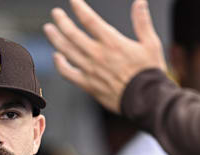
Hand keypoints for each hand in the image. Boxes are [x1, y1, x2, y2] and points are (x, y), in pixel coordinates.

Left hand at [43, 0, 165, 112]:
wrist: (146, 100)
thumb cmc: (150, 72)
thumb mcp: (151, 44)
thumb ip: (142, 22)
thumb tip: (140, 2)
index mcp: (112, 42)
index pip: (90, 20)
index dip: (79, 7)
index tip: (72, 0)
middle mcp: (98, 55)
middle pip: (72, 34)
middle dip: (62, 21)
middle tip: (55, 13)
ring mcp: (90, 70)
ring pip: (66, 51)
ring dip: (56, 38)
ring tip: (49, 29)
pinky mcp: (87, 84)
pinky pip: (68, 73)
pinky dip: (60, 64)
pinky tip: (56, 56)